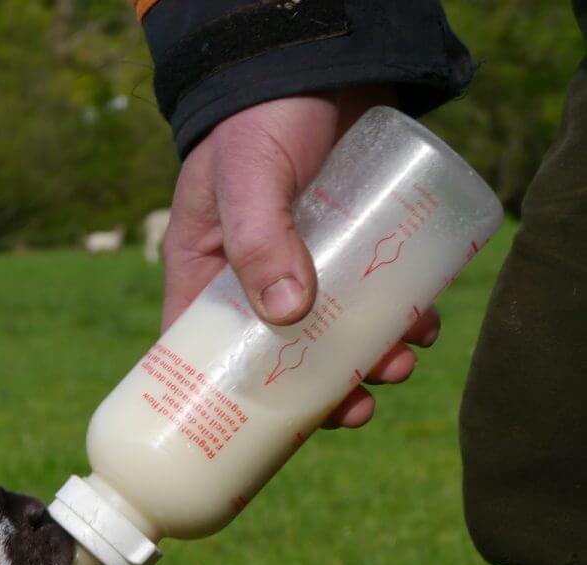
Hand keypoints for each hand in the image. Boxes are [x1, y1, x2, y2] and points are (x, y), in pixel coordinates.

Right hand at [161, 88, 439, 428]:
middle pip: (279, 361)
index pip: (201, 358)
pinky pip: (370, 296)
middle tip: (357, 409)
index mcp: (203, 275)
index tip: (258, 445)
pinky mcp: (350, 243)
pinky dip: (399, 316)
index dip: (227, 407)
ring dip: (369, 360)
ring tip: (404, 362)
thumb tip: (290, 315)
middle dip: (320, 393)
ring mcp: (304, 264)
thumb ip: (260, 238)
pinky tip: (424, 322)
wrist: (312, 57)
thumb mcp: (246, 180)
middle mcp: (252, 280)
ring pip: (332, 335)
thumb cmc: (256, 119)